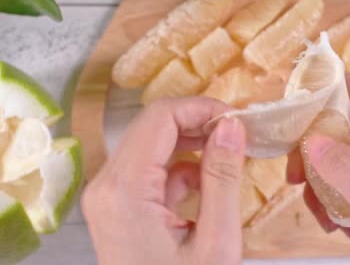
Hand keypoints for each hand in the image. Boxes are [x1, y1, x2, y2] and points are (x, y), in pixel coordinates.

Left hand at [82, 98, 245, 264]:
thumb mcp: (216, 241)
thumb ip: (223, 178)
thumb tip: (232, 125)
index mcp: (124, 191)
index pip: (160, 119)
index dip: (202, 108)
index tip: (239, 119)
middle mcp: (107, 187)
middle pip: (153, 129)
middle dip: (200, 124)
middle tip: (241, 133)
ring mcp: (110, 198)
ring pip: (154, 148)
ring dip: (194, 145)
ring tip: (233, 154)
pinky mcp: (120, 208)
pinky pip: (153, 173)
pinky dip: (184, 170)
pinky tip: (212, 182)